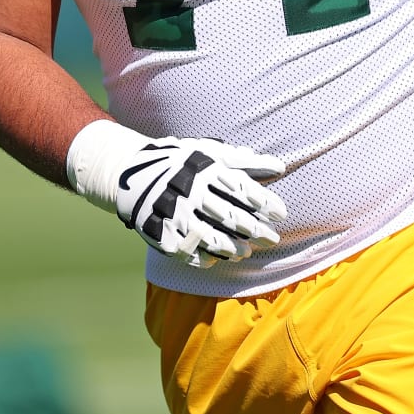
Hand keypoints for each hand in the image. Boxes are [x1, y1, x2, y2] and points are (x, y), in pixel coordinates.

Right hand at [67, 121, 286, 267]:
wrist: (131, 174)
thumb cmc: (181, 162)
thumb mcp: (209, 154)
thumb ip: (243, 162)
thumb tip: (279, 167)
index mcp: (204, 170)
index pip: (241, 189)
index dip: (264, 203)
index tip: (281, 214)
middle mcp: (191, 192)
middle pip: (230, 216)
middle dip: (256, 230)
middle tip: (274, 239)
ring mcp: (175, 214)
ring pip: (211, 237)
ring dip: (233, 247)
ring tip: (246, 252)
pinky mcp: (161, 233)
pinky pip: (187, 251)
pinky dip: (204, 257)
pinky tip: (216, 259)